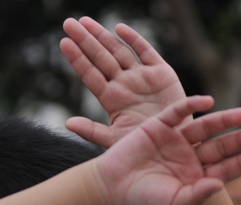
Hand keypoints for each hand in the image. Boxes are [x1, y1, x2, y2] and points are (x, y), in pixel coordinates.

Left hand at [61, 17, 186, 147]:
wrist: (177, 144)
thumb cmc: (145, 146)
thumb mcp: (115, 140)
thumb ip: (92, 131)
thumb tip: (67, 123)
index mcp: (111, 99)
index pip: (90, 74)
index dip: (77, 59)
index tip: (64, 42)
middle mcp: (124, 84)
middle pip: (100, 58)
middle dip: (85, 40)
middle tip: (69, 24)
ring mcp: (141, 76)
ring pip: (119, 51)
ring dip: (103, 36)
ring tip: (85, 22)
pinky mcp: (161, 72)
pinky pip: (145, 51)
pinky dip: (134, 40)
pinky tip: (119, 29)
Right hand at [94, 96, 240, 204]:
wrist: (109, 189)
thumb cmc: (141, 202)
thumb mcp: (173, 203)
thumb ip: (197, 195)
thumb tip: (219, 184)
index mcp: (195, 178)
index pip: (223, 169)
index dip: (240, 162)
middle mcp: (189, 158)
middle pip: (219, 146)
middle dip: (237, 140)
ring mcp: (175, 141)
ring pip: (204, 127)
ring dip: (223, 120)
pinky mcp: (159, 126)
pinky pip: (178, 112)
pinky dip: (191, 105)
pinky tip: (208, 102)